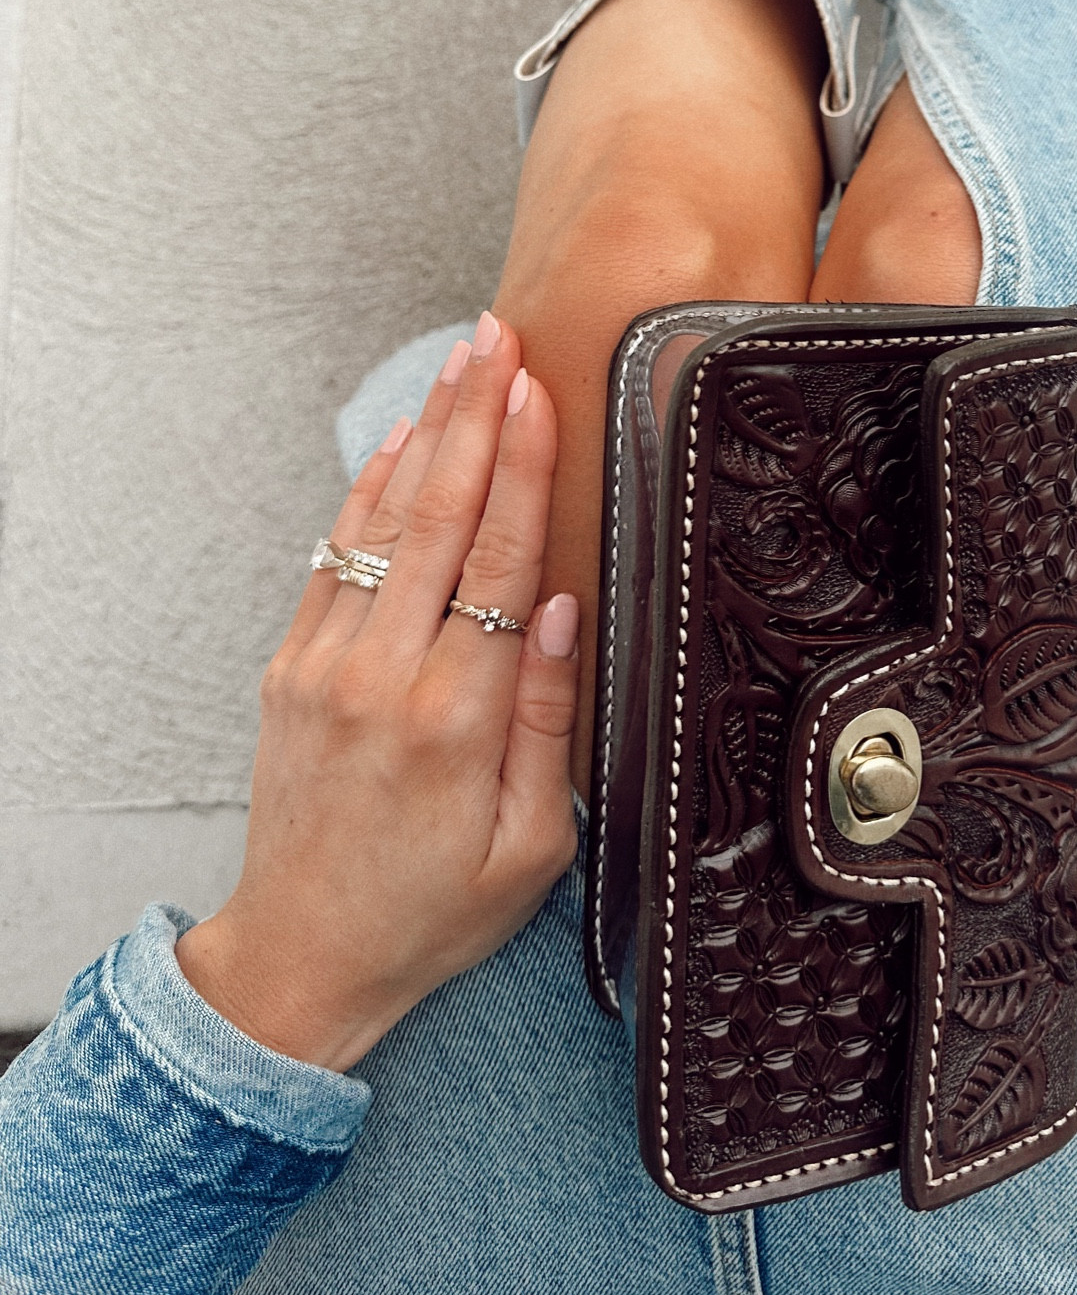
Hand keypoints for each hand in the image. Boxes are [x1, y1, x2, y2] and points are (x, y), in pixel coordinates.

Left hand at [176, 311, 578, 1070]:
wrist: (300, 957)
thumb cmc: (430, 914)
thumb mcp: (528, 849)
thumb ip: (548, 725)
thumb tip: (565, 611)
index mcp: (455, 719)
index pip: (501, 561)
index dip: (525, 467)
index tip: (540, 392)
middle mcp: (382, 675)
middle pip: (441, 517)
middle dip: (476, 416)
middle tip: (498, 337)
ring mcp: (326, 664)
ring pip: (386, 522)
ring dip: (428, 433)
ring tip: (461, 361)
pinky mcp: (293, 666)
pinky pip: (336, 555)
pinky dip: (371, 490)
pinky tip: (404, 441)